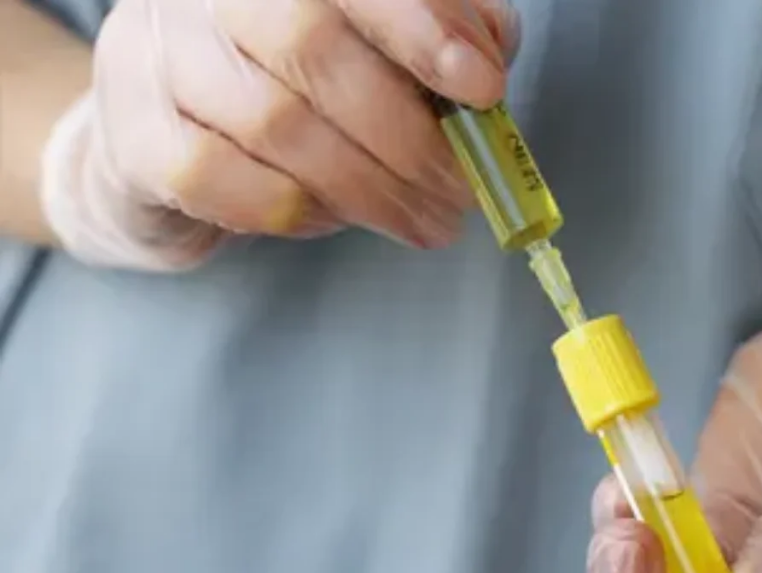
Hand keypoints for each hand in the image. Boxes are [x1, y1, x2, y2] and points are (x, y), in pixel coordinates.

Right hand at [42, 0, 519, 269]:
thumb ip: (438, 31)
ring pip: (276, 122)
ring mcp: (155, 57)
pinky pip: (225, 181)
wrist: (172, 139)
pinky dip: (297, 210)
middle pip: (312, 47)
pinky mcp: (135, 137)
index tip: (484, 87)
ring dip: (369, 188)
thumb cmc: (294, 86)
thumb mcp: (375, 46)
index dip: (423, 25)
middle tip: (460, 192)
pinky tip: (334, 219)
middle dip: (406, 133)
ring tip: (422, 221)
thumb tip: (489, 55)